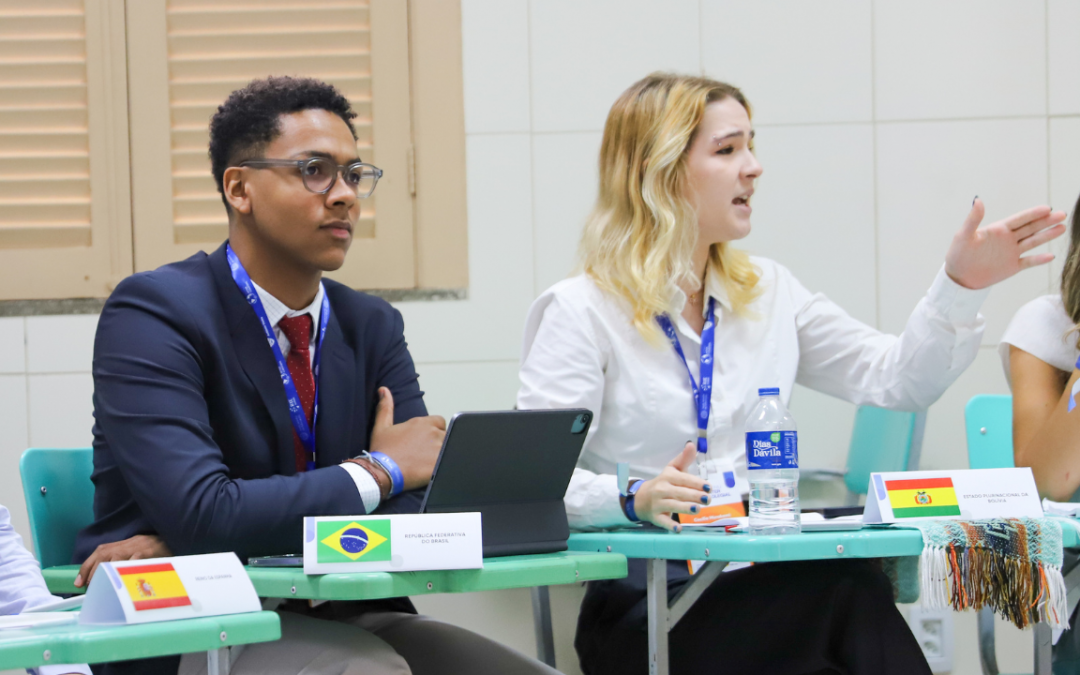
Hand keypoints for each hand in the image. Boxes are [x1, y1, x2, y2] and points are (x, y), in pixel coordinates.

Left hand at [75, 534, 170, 587]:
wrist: (182, 538)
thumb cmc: (162, 553)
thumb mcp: (142, 554)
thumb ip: (125, 562)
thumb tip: (105, 580)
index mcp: (127, 543)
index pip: (101, 551)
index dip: (87, 566)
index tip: (79, 583)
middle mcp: (131, 542)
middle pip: (104, 552)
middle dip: (92, 571)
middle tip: (90, 587)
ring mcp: (141, 545)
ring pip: (116, 555)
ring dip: (105, 571)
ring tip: (101, 585)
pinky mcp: (152, 550)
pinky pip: (135, 559)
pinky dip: (125, 568)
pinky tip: (121, 579)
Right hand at [368, 387, 445, 490]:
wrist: (382, 472)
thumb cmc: (382, 450)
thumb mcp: (381, 426)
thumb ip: (385, 407)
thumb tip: (384, 390)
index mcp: (422, 422)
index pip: (439, 422)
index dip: (434, 430)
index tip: (425, 440)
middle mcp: (433, 433)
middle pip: (445, 435)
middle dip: (438, 442)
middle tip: (425, 453)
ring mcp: (439, 448)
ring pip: (449, 447)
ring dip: (442, 453)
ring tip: (429, 462)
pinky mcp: (441, 463)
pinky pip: (450, 460)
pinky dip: (444, 464)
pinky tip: (434, 469)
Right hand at [633, 442, 709, 531]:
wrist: (640, 498)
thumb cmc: (663, 483)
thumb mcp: (672, 470)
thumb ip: (684, 459)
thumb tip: (692, 444)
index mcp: (668, 477)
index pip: (684, 479)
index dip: (696, 483)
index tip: (709, 487)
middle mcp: (662, 489)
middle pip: (680, 492)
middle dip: (694, 496)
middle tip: (708, 499)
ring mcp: (658, 503)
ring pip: (672, 505)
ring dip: (684, 507)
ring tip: (696, 509)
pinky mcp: (655, 516)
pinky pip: (663, 521)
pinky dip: (670, 525)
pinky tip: (678, 529)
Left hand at [944, 198, 1066, 289]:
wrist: (958, 278)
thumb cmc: (958, 254)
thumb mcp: (964, 236)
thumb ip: (973, 219)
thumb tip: (978, 199)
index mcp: (998, 229)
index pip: (1019, 219)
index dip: (1033, 214)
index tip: (1047, 208)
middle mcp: (1008, 239)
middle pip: (1030, 228)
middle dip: (1046, 221)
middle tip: (1062, 214)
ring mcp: (1011, 252)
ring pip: (1033, 242)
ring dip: (1047, 235)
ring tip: (1062, 228)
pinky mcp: (1012, 267)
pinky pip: (1029, 262)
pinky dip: (1039, 259)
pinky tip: (1051, 255)